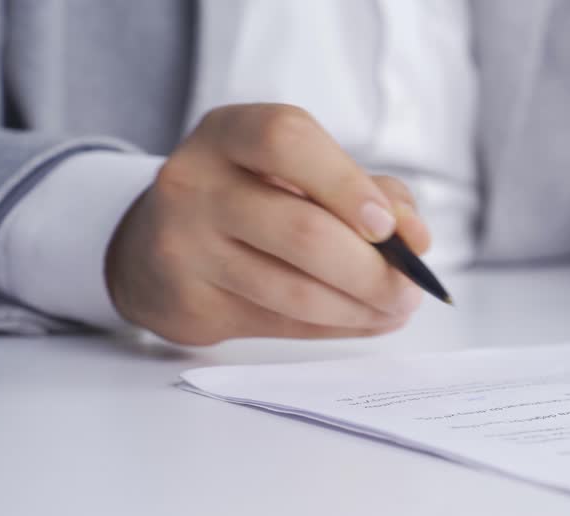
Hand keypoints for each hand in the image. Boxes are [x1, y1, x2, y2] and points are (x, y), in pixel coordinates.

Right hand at [106, 103, 430, 344]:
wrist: (154, 251)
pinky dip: (337, 327)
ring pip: (295, 290)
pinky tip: (366, 319)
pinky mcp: (189, 303)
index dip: (347, 184)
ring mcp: (183, 246)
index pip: (286, 141)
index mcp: (227, 134)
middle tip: (410, 288)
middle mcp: (194, 184)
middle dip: (373, 270)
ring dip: (362, 307)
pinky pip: (281, 324)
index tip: (388, 226)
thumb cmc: (251, 200)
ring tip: (396, 307)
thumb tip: (415, 237)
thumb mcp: (302, 174)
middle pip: (303, 231)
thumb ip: (369, 191)